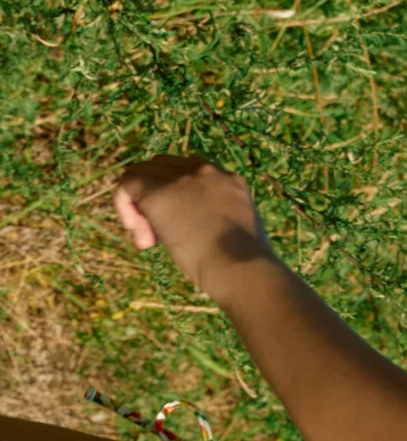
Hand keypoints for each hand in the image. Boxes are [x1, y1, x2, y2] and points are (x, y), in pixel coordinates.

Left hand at [113, 155, 274, 295]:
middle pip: (165, 169)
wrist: (244, 270)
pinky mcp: (157, 192)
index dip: (180, 199)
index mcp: (230, 182)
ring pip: (144, 173)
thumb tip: (203, 234)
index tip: (184, 232)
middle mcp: (206, 171)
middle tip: (162, 238)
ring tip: (149, 240)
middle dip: (160, 199)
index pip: (192, 177)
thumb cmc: (248, 269)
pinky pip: (127, 185)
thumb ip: (221, 224)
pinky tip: (141, 238)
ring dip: (141, 206)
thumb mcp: (240, 238)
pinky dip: (125, 208)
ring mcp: (181, 178)